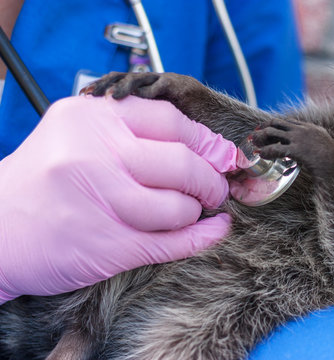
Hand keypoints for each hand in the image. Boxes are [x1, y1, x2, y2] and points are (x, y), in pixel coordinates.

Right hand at [0, 95, 236, 302]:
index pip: (171, 121)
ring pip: (180, 207)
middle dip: (211, 179)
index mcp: (92, 118)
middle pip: (183, 163)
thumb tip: (206, 146)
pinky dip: (204, 238)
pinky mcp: (108, 246)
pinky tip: (215, 231)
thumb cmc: (44, 178)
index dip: (205, 141)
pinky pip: (173, 243)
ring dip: (197, 211)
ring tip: (194, 209)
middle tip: (216, 187)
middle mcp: (96, 156)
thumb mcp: (77, 132)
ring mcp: (102, 202)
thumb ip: (134, 130)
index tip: (220, 154)